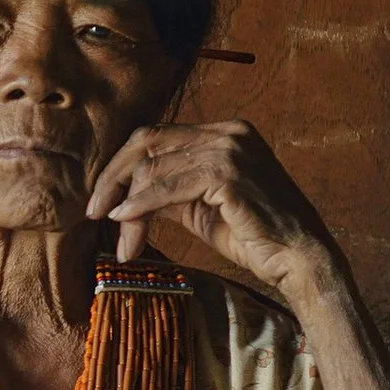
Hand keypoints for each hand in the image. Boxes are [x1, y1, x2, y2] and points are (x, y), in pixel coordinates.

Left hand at [88, 120, 345, 305]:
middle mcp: (227, 132)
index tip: (100, 199)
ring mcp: (229, 149)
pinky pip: (167, 188)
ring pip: (153, 169)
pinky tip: (123, 221)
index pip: (156, 137)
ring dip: (127, 208)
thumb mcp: (199, 207)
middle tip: (92, 212)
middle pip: (148, 144)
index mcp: (223, 133)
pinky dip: (140, 205)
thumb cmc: (252, 235)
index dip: (121, 166)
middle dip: (113, 179)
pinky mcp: (227, 174)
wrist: (297, 257)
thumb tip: (121, 194)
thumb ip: (167, 191)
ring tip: (121, 241)